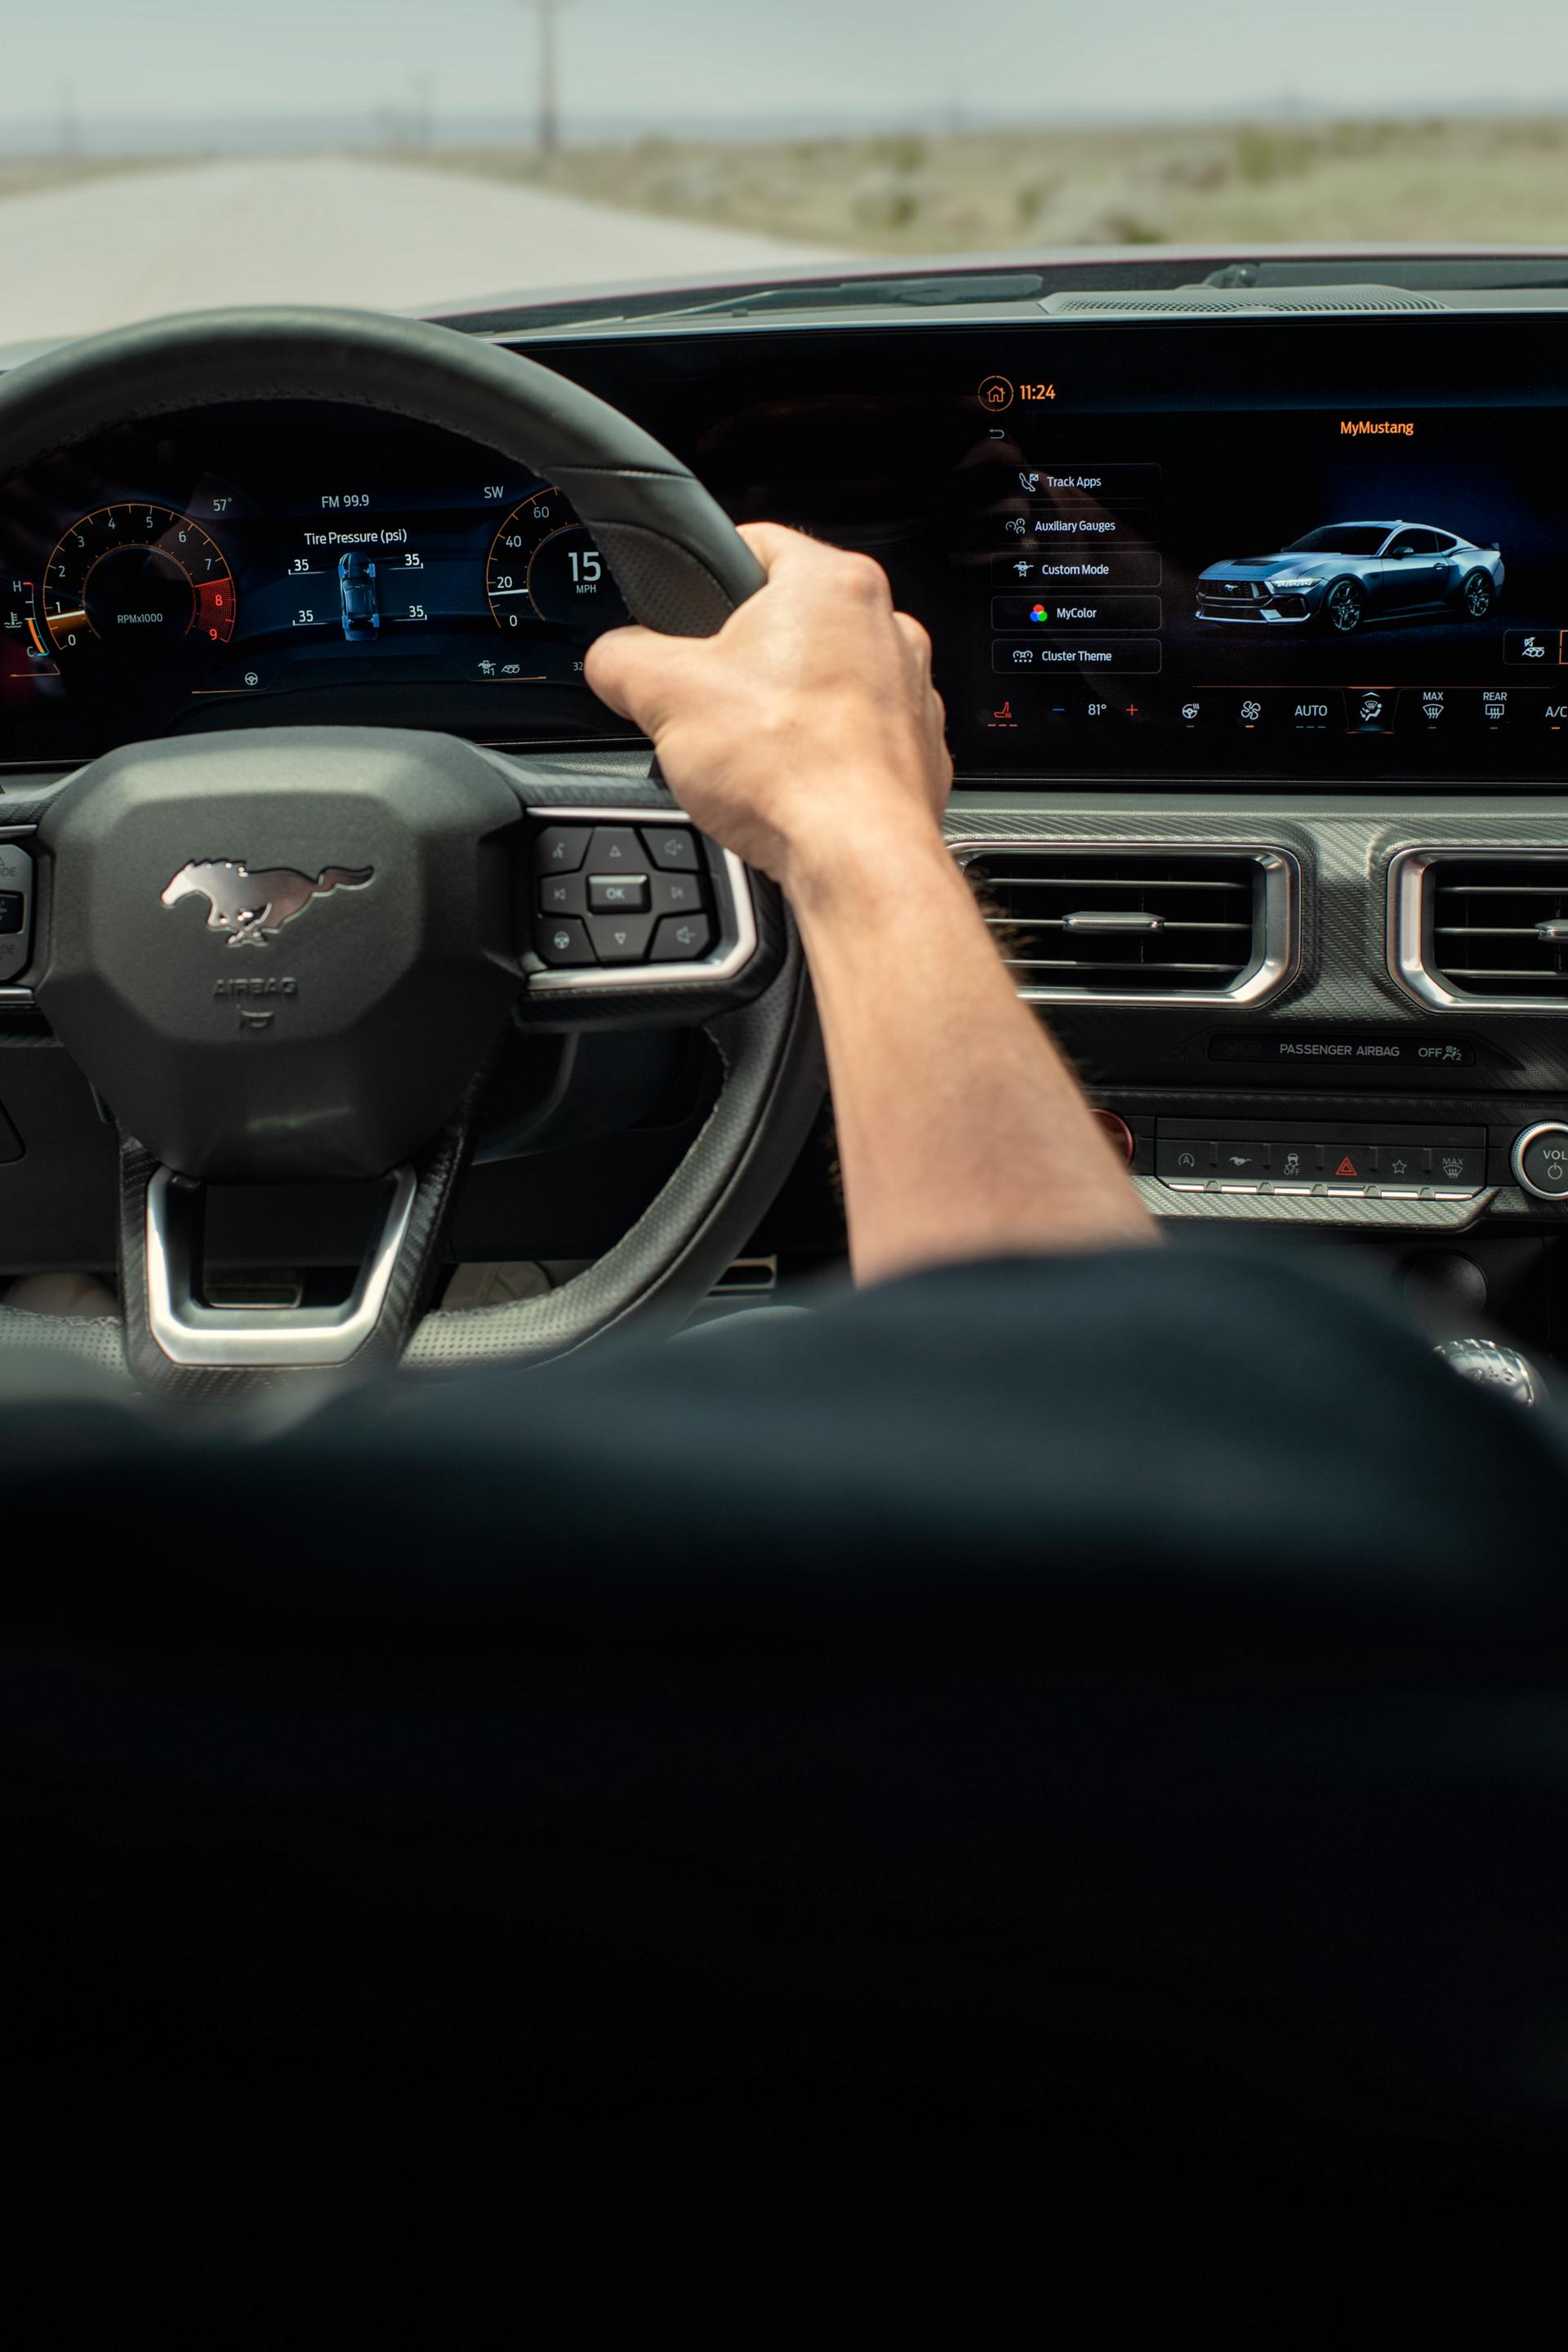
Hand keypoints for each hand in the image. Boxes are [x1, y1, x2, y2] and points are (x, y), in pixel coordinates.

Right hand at [584, 524, 951, 895]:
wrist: (857, 860)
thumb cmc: (789, 770)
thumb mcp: (663, 695)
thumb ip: (621, 658)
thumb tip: (610, 659)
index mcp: (833, 583)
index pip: (754, 541)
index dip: (704, 574)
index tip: (683, 611)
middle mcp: (888, 626)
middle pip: (789, 620)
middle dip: (741, 659)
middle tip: (705, 700)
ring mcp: (911, 690)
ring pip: (825, 680)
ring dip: (784, 708)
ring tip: (749, 752)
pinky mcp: (918, 751)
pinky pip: (856, 736)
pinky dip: (822, 754)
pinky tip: (790, 784)